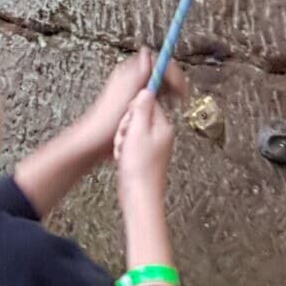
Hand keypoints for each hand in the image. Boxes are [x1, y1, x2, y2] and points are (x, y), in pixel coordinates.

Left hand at [76, 49, 184, 162]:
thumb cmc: (109, 117)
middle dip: (172, 80)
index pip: (157, 61)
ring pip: (157, 83)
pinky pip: (153, 95)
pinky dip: (161, 99)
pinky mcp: (134, 102)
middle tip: (181, 95)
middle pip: (159, 71)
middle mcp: (131, 78)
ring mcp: (132, 89)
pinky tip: (164, 108)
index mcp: (129, 72)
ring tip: (176, 101)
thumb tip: (147, 52)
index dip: (171, 71)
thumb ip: (139, 72)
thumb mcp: (128, 92)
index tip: (179, 85)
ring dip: (168, 90)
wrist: (97, 137)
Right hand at [113, 89, 175, 205]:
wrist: (139, 195)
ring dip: (122, 139)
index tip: (128, 121)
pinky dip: (123, 149)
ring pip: (130, 130)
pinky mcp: (144, 156)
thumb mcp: (138, 131)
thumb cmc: (140, 166)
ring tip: (123, 151)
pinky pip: (129, 144)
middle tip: (125, 138)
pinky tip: (123, 158)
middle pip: (137, 116)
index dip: (131, 110)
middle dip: (125, 126)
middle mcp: (160, 135)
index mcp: (163, 126)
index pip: (146, 103)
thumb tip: (146, 91)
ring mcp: (152, 146)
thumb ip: (141, 109)